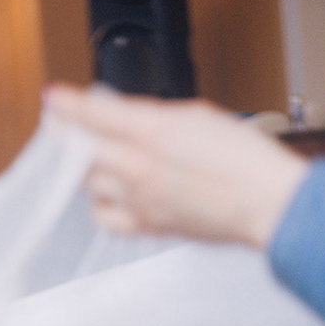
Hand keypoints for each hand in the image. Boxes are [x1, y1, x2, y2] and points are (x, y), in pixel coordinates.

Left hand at [43, 85, 310, 249]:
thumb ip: (154, 116)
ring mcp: (141, 200)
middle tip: (70, 128)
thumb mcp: (198, 117)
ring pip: (90, 183)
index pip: (92, 114)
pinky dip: (102, 204)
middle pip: (81, 151)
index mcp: (153, 131)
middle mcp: (139, 167)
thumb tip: (124, 116)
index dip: (67, 105)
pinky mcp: (150, 226)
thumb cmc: (246, 160)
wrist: (270, 203)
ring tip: (94, 159)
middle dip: (72, 137)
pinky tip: (112, 195)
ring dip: (87, 168)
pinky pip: (107, 217)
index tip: (54, 99)